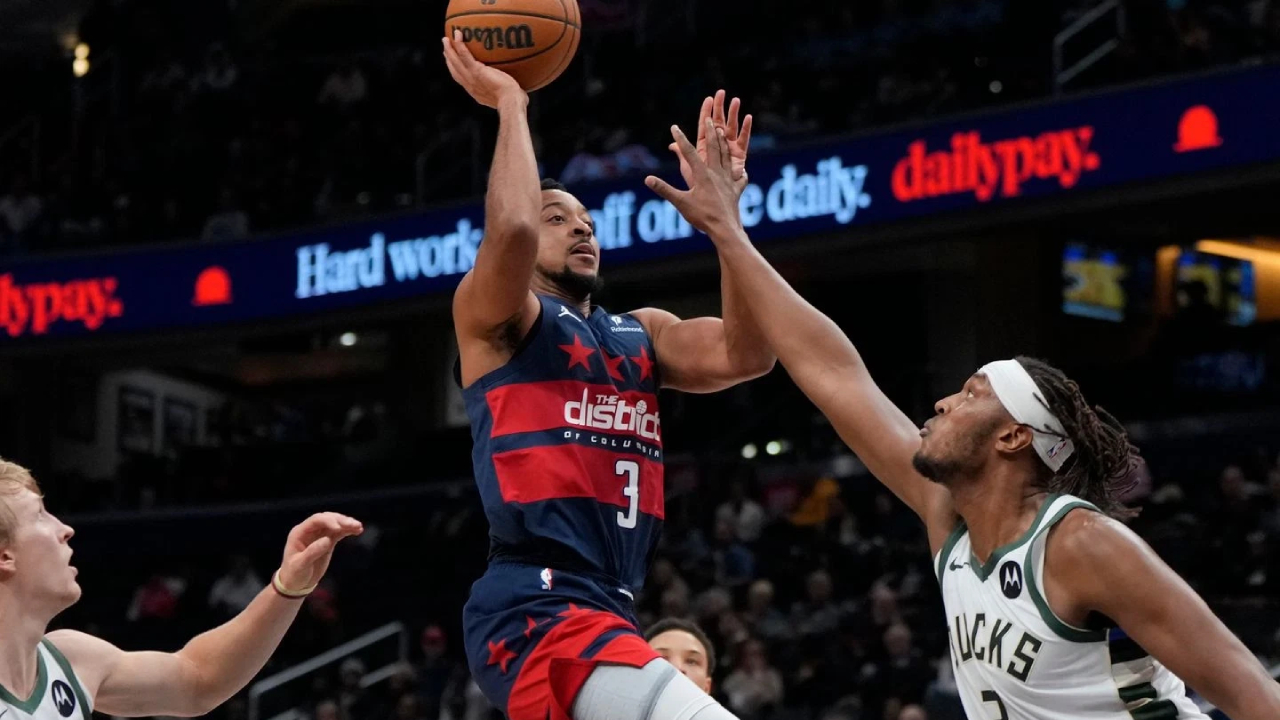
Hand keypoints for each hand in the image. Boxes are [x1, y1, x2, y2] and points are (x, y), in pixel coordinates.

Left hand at [276, 512, 363, 591]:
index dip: (328, 521)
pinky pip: (339, 533)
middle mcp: (310, 531)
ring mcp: (319, 535)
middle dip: (341, 520)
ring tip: (359, 527)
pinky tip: (357, 530)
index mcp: (300, 533)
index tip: (339, 528)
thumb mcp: (300, 565)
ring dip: (346, 524)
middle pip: (327, 519)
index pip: (316, 520)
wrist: (296, 584)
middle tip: (354, 525)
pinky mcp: (327, 541)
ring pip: (334, 524)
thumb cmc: (294, 574)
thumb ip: (312, 552)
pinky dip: (347, 531)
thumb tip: (327, 540)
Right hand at [442, 30, 526, 108]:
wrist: (511, 101)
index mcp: (476, 92)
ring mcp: (471, 78)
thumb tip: (520, 89)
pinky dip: (459, 45)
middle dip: (449, 59)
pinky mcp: (476, 71)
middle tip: (446, 48)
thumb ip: (508, 90)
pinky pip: (464, 55)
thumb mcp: (508, 96)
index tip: (453, 62)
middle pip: (455, 70)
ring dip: (449, 50)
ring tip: (446, 39)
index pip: (462, 80)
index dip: (456, 70)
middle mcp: (470, 86)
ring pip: (456, 62)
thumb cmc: (515, 101)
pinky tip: (457, 35)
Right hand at [646, 120, 742, 234]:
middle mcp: (717, 173)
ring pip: (726, 157)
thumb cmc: (702, 216)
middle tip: (710, 118)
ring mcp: (728, 181)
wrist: (725, 228)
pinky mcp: (736, 191)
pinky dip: (739, 174)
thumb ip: (664, 189)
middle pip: (714, 148)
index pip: (689, 153)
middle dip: (710, 132)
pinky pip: (739, 179)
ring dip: (723, 144)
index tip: (674, 127)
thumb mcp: (680, 202)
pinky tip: (740, 172)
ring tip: (723, 133)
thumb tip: (647, 179)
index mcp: (702, 175)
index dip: (680, 139)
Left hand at [674, 90, 752, 195]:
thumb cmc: (700, 192)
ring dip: (733, 114)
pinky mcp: (739, 158)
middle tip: (721, 92)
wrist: (717, 208)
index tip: (708, 98)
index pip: (704, 128)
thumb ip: (681, 156)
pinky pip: (743, 142)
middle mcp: (717, 149)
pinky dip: (745, 130)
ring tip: (735, 100)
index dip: (706, 113)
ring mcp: (729, 152)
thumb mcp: (688, 171)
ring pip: (731, 129)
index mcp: (704, 150)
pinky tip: (748, 117)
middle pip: (718, 124)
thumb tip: (672, 145)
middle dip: (719, 108)